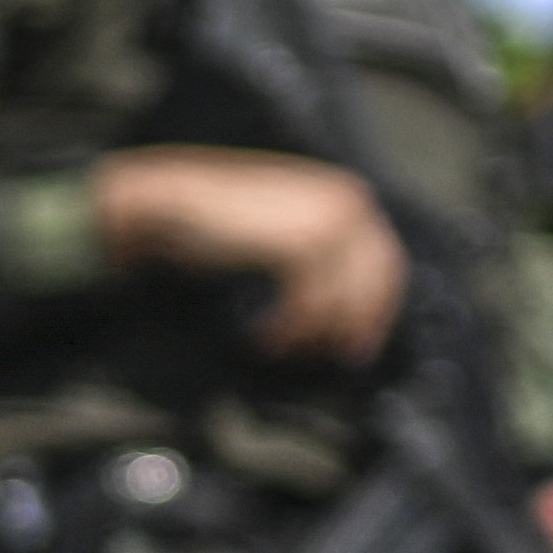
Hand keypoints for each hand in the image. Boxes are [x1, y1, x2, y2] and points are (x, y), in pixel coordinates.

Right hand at [91, 148, 406, 366]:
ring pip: (343, 298)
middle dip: (354, 324)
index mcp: (341, 195)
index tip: (359, 344)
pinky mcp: (302, 242)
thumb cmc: (214, 225)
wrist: (167, 207)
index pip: (384, 259)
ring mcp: (326, 219)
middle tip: (336, 357)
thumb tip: (343, 315)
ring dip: (310, 329)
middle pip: (374, 282)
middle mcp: (343, 201)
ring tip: (277, 341)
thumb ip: (315, 262)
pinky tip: (264, 334)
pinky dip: (290, 326)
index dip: (376, 307)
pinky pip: (313, 303)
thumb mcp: (279, 235)